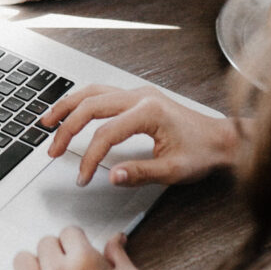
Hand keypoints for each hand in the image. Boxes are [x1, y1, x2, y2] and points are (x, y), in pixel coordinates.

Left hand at [5, 227, 163, 269]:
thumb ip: (118, 254)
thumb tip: (116, 238)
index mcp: (84, 261)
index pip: (68, 232)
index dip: (76, 242)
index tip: (77, 251)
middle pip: (44, 244)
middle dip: (57, 253)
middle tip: (66, 268)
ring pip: (22, 260)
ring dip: (35, 266)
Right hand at [41, 84, 241, 187]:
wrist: (222, 139)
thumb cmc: (203, 152)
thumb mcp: (174, 170)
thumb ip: (140, 173)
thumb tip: (112, 176)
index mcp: (149, 112)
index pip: (105, 133)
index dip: (89, 157)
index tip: (83, 177)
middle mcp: (140, 96)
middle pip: (91, 105)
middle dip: (67, 129)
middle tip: (53, 150)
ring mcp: (138, 93)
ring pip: (92, 92)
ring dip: (68, 106)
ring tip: (47, 122)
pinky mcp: (138, 96)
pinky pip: (102, 92)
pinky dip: (81, 101)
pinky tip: (71, 111)